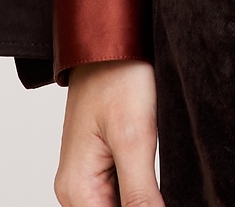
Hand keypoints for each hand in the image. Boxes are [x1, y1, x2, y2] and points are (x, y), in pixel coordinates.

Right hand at [55, 59, 164, 206]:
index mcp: (78, 189)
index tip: (158, 199)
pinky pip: (117, 190)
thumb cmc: (117, 79)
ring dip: (140, 198)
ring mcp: (85, 176)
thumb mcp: (135, 137)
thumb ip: (140, 192)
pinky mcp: (98, 162)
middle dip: (141, 204)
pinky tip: (152, 173)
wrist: (109, 43)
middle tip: (157, 180)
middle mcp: (75, 189)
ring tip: (153, 169)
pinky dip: (136, 188)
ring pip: (116, 204)